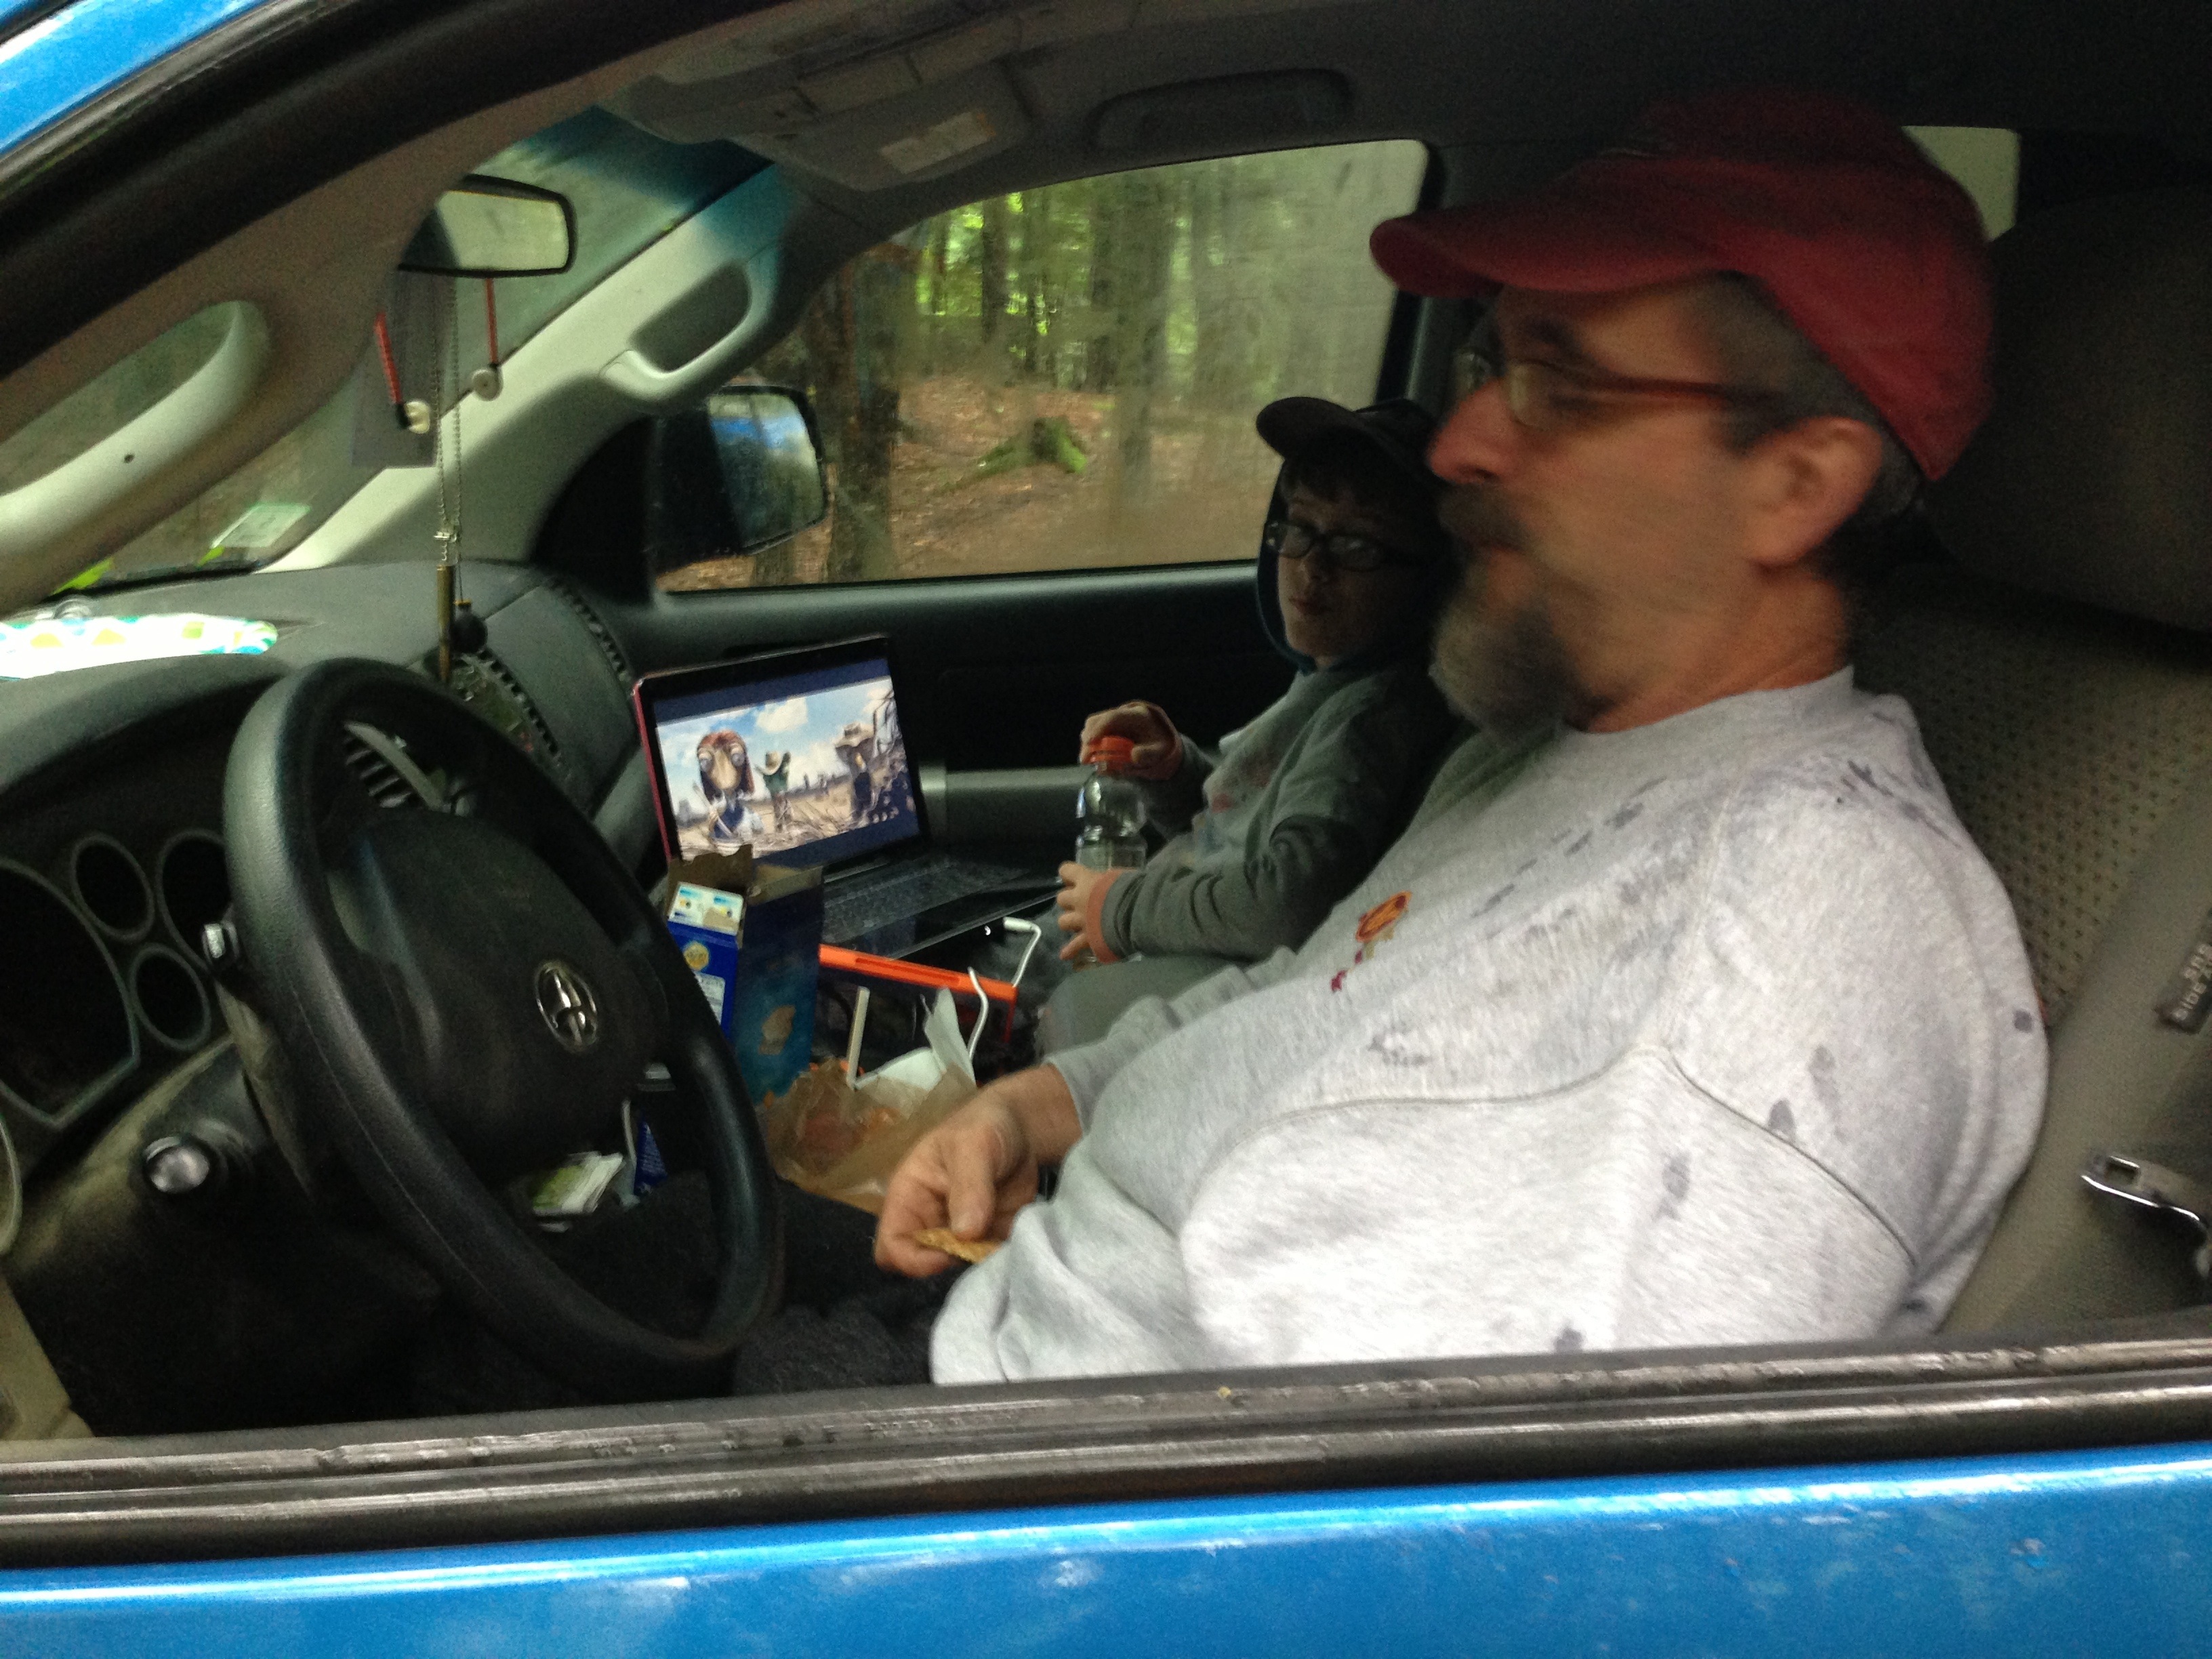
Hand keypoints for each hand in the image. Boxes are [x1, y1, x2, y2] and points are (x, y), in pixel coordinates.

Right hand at [876, 1068, 1081, 1276]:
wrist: (1022, 1127)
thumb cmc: (984, 1126)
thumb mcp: (973, 1145)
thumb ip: (969, 1186)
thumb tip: (966, 1233)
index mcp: (908, 1198)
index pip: (891, 1245)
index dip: (913, 1259)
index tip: (948, 1255)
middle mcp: (928, 1222)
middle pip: (921, 1266)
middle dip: (947, 1268)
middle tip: (977, 1254)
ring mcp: (959, 1234)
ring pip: (958, 1270)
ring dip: (978, 1267)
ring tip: (1001, 1248)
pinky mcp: (988, 1239)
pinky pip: (988, 1264)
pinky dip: (1001, 1262)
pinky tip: (1017, 1246)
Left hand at [1056, 860, 1125, 960]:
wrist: (1136, 913)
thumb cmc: (1133, 889)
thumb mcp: (1121, 876)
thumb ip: (1110, 882)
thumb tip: (1112, 883)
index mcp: (1087, 880)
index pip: (1066, 871)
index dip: (1069, 875)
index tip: (1075, 878)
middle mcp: (1079, 900)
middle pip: (1062, 899)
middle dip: (1069, 901)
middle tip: (1081, 903)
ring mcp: (1081, 920)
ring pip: (1063, 922)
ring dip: (1069, 923)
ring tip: (1078, 925)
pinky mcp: (1087, 938)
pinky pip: (1074, 946)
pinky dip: (1070, 951)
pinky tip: (1065, 956)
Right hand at [1078, 702, 1179, 778]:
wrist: (1160, 742)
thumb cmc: (1159, 746)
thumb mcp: (1160, 752)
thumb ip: (1149, 754)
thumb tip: (1133, 755)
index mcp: (1137, 715)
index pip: (1114, 717)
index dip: (1099, 729)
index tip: (1089, 742)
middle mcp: (1122, 714)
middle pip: (1096, 720)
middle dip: (1088, 739)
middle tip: (1085, 759)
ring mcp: (1113, 720)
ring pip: (1091, 727)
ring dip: (1088, 744)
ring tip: (1090, 761)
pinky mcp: (1108, 728)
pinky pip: (1093, 734)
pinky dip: (1091, 746)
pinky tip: (1095, 759)